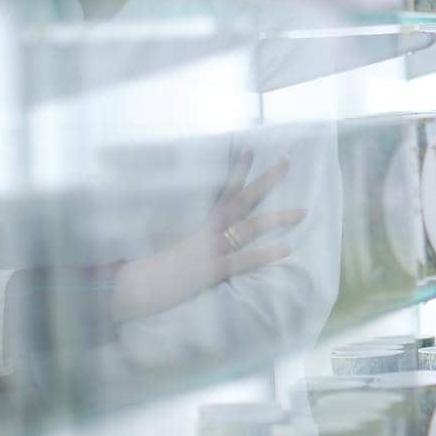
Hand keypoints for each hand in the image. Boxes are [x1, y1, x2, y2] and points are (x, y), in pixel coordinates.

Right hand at [110, 149, 307, 322]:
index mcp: (200, 224)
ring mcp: (212, 249)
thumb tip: (203, 232)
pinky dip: (267, 254)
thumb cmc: (150, 268)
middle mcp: (209, 231)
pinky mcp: (212, 270)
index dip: (239, 171)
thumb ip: (190, 238)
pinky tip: (288, 248)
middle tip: (288, 163)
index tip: (251, 149)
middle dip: (267, 181)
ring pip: (250, 227)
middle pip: (243, 200)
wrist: (131, 285)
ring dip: (279, 218)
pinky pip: (245, 259)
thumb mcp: (173, 246)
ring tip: (304, 211)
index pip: (224, 191)